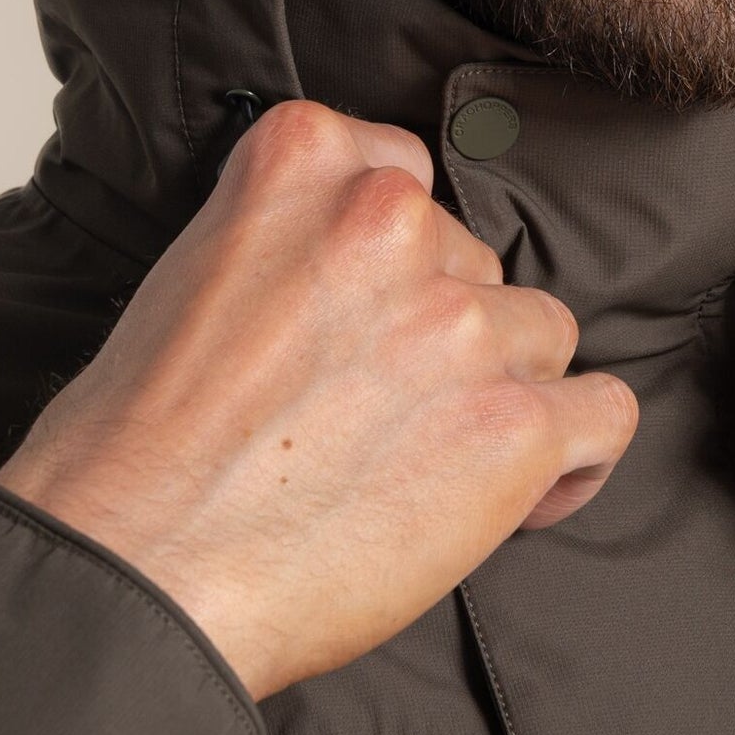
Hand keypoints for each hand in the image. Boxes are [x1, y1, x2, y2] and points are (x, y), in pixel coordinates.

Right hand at [0, 100, 637, 700]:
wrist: (131, 572)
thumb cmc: (135, 449)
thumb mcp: (194, 269)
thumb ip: (294, 233)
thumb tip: (358, 274)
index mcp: (308, 162)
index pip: (406, 170)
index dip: (399, 255)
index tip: (376, 307)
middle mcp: (393, 222)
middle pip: (475, 264)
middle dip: (442, 334)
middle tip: (375, 416)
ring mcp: (462, 321)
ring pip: (539, 334)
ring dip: (500, 393)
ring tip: (428, 466)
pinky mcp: (515, 424)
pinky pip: (604, 413)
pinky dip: (573, 460)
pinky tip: (522, 494)